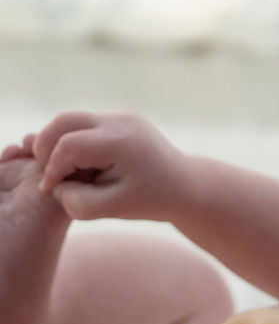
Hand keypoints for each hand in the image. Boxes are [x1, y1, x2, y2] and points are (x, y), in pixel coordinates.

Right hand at [27, 111, 188, 221]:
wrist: (187, 186)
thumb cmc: (153, 201)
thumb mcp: (114, 209)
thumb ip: (78, 201)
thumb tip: (53, 185)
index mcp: (120, 141)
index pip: (68, 146)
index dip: (52, 168)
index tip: (50, 189)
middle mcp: (119, 120)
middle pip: (63, 121)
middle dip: (46, 147)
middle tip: (47, 174)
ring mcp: (120, 114)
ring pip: (70, 120)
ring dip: (58, 144)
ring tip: (65, 173)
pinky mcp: (120, 116)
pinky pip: (85, 124)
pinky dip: (74, 141)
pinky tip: (82, 166)